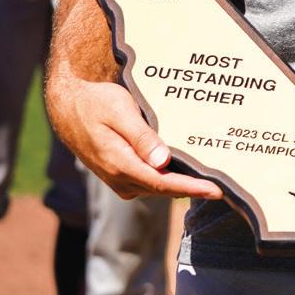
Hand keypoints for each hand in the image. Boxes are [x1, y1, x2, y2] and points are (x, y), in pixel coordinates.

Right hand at [46, 71, 223, 201]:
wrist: (68, 106)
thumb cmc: (96, 103)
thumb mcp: (120, 112)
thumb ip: (142, 137)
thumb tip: (163, 162)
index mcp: (119, 164)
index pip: (162, 183)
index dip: (191, 188)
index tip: (217, 191)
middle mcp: (119, 178)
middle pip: (164, 189)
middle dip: (193, 188)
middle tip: (227, 184)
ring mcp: (119, 179)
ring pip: (157, 187)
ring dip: (182, 184)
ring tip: (213, 178)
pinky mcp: (121, 175)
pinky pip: (150, 181)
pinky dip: (168, 178)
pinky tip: (186, 170)